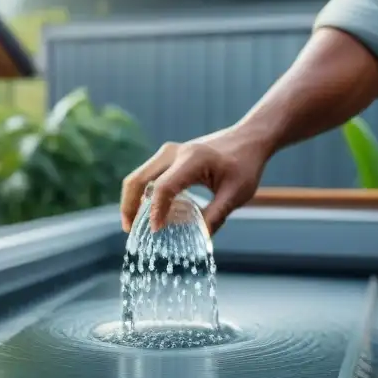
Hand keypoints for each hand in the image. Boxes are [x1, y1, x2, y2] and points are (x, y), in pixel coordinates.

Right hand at [119, 126, 270, 233]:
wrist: (248, 138)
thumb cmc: (245, 165)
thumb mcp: (236, 193)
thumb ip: (216, 216)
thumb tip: (199, 239)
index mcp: (192, 160)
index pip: (163, 188)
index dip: (156, 211)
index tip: (155, 231)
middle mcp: (173, 153)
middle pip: (138, 179)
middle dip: (129, 206)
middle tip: (129, 230)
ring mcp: (168, 152)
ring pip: (138, 177)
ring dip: (132, 201)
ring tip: (135, 226)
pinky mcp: (169, 157)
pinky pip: (147, 176)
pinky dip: (142, 194)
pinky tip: (148, 213)